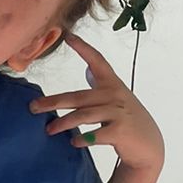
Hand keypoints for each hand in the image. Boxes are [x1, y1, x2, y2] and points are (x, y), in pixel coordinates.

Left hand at [30, 32, 164, 172]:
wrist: (149, 145)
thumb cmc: (128, 120)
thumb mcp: (118, 99)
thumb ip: (103, 87)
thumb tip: (89, 71)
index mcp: (113, 85)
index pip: (98, 61)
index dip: (83, 48)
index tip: (68, 36)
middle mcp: (115, 95)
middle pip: (78, 97)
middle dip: (53, 102)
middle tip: (34, 107)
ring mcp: (118, 113)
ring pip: (83, 115)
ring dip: (63, 123)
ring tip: (49, 130)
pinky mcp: (120, 131)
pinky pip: (95, 134)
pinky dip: (82, 139)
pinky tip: (74, 142)